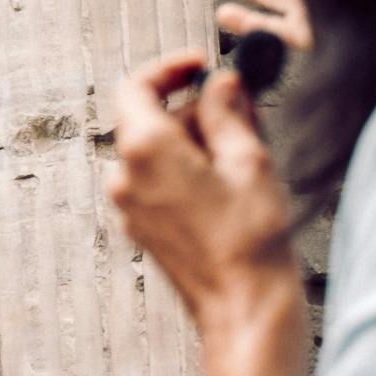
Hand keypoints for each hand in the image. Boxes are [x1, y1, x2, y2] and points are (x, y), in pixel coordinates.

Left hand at [107, 48, 312, 375]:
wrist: (243, 309)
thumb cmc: (249, 241)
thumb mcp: (248, 159)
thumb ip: (227, 112)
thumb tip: (221, 85)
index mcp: (145, 150)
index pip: (137, 86)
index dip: (171, 69)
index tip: (202, 66)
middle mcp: (126, 177)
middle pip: (151, 119)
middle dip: (196, 110)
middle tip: (244, 113)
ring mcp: (130, 206)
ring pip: (158, 152)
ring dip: (197, 142)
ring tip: (246, 154)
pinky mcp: (144, 229)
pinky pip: (159, 182)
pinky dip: (189, 170)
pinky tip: (231, 184)